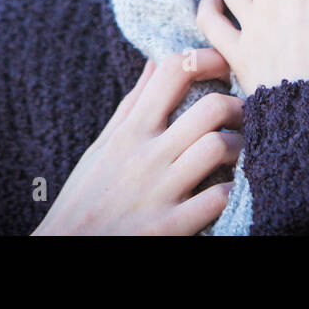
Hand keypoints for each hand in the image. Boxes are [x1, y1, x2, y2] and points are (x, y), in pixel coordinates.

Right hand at [31, 48, 241, 234]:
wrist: (66, 251)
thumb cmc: (84, 198)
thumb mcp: (101, 147)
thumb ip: (132, 105)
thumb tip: (154, 64)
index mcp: (130, 131)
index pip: (172, 72)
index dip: (205, 58)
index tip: (222, 64)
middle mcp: (147, 155)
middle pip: (210, 107)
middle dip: (237, 105)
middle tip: (243, 114)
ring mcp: (160, 191)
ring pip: (219, 147)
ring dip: (240, 147)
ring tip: (240, 152)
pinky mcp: (171, 226)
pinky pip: (217, 199)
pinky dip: (232, 190)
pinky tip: (231, 189)